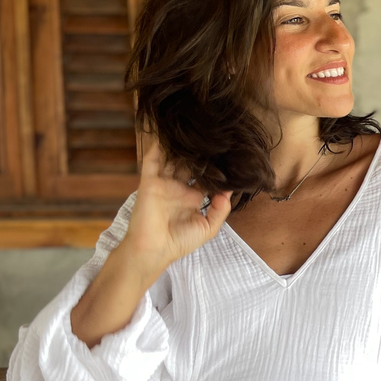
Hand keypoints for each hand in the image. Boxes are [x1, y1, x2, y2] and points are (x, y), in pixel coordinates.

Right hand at [121, 135, 233, 270]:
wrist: (153, 249)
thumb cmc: (180, 242)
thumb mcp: (208, 228)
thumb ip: (220, 209)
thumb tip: (230, 189)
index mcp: (193, 198)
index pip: (206, 177)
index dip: (215, 167)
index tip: (227, 155)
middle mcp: (179, 188)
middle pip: (190, 164)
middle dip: (200, 153)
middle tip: (212, 138)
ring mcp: (164, 183)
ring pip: (173, 159)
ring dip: (180, 147)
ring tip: (193, 131)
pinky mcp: (150, 181)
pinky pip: (153, 160)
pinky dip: (157, 147)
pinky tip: (166, 134)